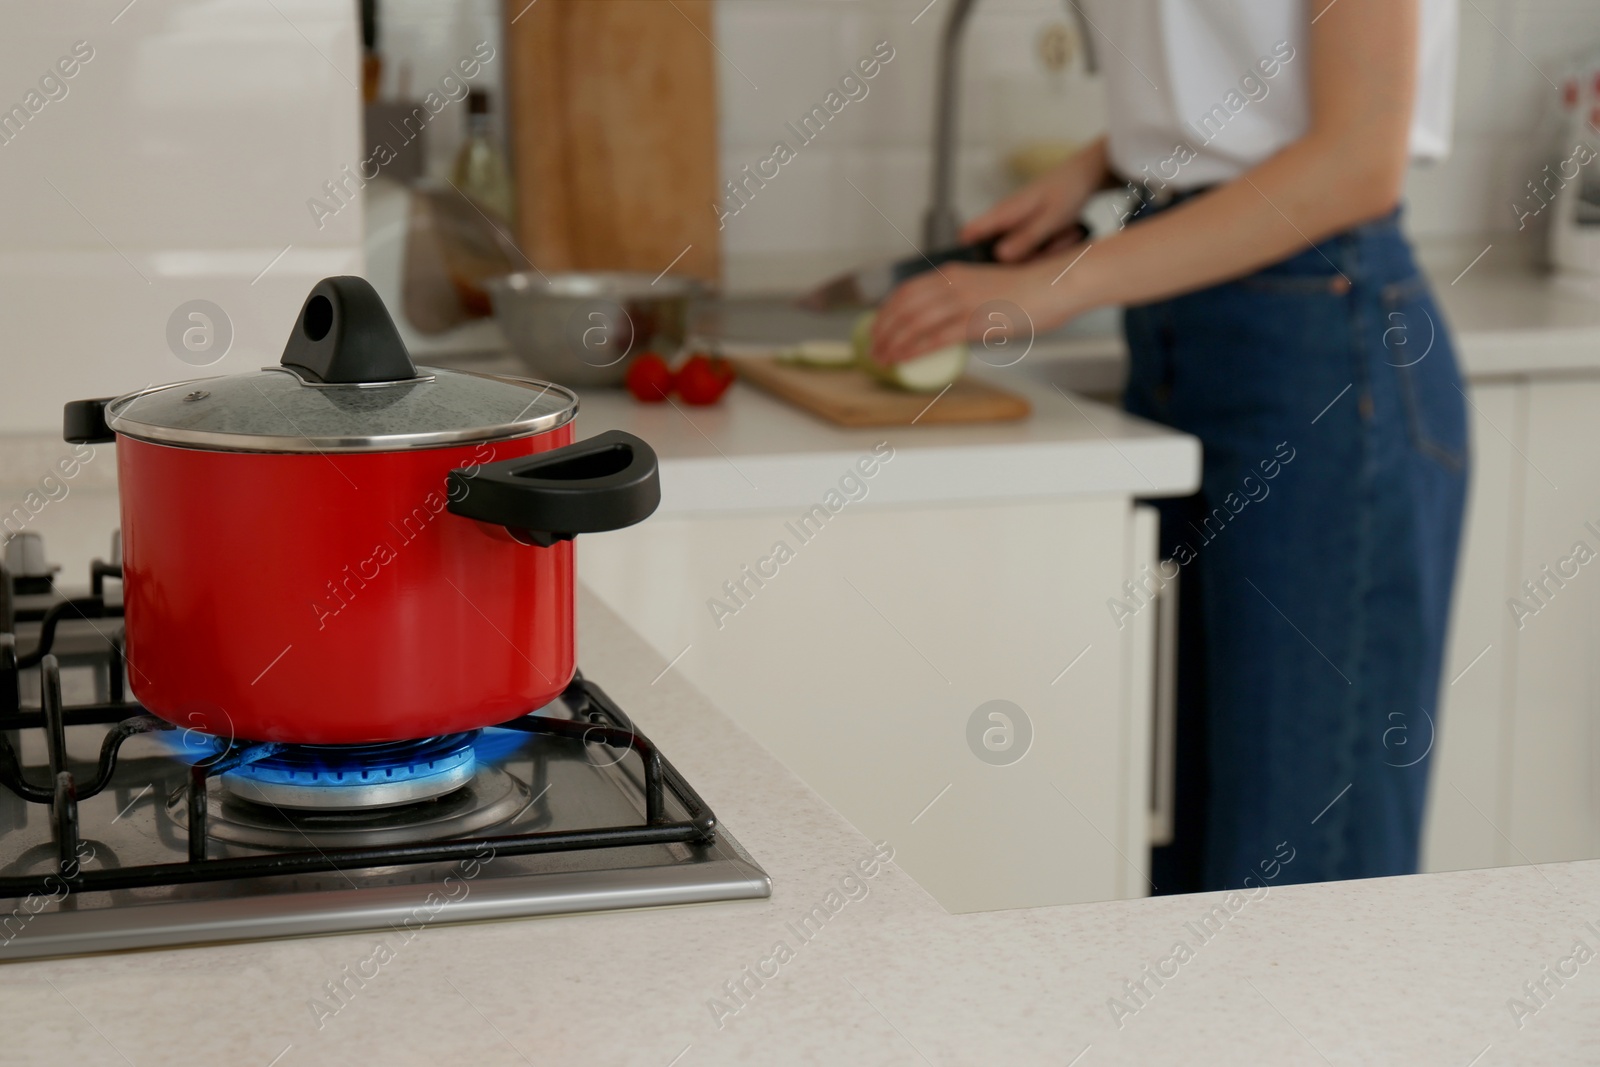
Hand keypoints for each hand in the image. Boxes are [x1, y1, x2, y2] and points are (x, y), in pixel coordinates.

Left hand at [869, 251, 1091, 364]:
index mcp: (952, 274)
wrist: (1053, 285)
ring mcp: (963, 302)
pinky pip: (936, 337)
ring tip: (882, 358)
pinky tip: (903, 359)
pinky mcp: (976, 321)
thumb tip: (946, 322)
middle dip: (882, 328)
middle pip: (903, 306)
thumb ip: (962, 299)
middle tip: (873, 347)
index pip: (906, 290)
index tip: (877, 326)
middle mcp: (952, 284)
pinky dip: (914, 349)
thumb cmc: (1027, 290)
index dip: (886, 310)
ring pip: (914, 322)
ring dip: (893, 341)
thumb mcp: (984, 287)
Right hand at [961, 138, 1109, 261]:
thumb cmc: (1067, 189)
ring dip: (1041, 253)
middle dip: (1023, 261)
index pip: (969, 233)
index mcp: (1004, 212)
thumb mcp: (1050, 218)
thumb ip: (1026, 238)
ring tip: (1061, 237)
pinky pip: (1033, 248)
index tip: (981, 273)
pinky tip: (1062, 237)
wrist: (1085, 174)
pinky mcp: (1028, 228)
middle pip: (999, 253)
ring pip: (1020, 254)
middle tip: (1049, 250)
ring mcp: (1017, 224)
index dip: (967, 254)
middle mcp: (1005, 218)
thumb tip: (999, 256)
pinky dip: (1048, 248)